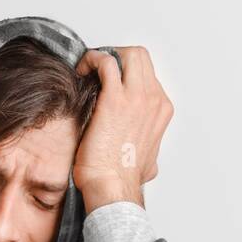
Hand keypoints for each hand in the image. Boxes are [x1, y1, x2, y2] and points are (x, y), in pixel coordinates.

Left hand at [73, 46, 173, 213]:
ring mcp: (137, 97)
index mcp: (161, 111)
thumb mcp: (148, 163)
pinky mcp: (115, 99)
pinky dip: (92, 60)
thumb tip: (147, 160)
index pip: (147, 75)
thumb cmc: (123, 178)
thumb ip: (149, 152)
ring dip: (105, 55)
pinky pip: (106, 62)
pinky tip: (81, 71)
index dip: (125, 72)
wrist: (112, 187)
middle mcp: (153, 100)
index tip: (106, 80)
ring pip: (128, 54)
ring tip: (87, 68)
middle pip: (140, 58)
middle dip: (116, 56)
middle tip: (96, 68)